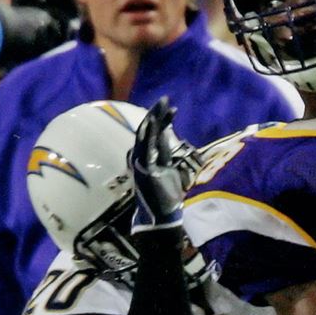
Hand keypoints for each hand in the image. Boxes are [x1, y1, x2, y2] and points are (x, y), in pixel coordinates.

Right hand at [130, 97, 184, 236]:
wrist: (161, 216)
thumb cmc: (166, 195)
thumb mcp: (170, 169)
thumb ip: (166, 153)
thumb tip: (167, 135)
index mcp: (148, 156)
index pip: (156, 133)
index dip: (164, 120)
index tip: (174, 109)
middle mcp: (141, 157)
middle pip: (149, 130)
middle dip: (157, 114)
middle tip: (165, 99)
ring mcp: (141, 162)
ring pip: (146, 135)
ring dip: (153, 119)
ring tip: (160, 106)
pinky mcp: (144, 169)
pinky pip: (146, 147)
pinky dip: (149, 134)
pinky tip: (154, 122)